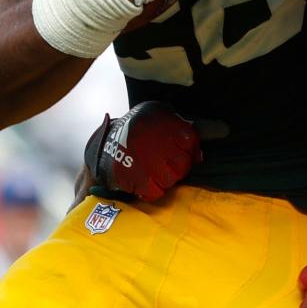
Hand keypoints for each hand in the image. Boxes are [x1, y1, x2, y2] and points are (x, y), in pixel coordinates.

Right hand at [84, 101, 201, 201]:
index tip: (178, 150)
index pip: (192, 145)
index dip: (187, 150)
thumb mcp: (163, 114)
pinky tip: (145, 179)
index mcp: (175, 130)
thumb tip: (198, 155)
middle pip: (183, 166)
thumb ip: (182, 129)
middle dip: (176, 166)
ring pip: (171, 180)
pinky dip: (152, 189)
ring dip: (165, 178)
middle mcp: (167, 148)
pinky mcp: (140, 180)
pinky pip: (155, 192)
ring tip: (153, 169)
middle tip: (165, 161)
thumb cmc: (140, 124)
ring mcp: (154, 166)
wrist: (108, 137)